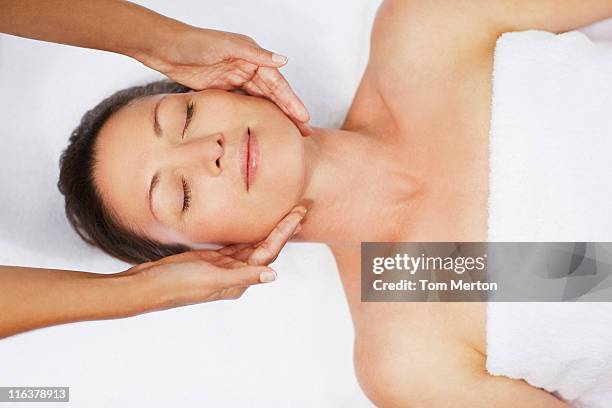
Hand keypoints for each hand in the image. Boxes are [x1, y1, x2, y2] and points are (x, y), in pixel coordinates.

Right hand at [120, 206, 306, 310]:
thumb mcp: (211, 279)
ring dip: (269, 230)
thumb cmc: (177, 285)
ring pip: (252, 245)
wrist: (146, 287)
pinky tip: (257, 223)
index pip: (268, 253)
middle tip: (302, 209)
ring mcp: (223, 267)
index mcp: (238, 282)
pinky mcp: (210, 259)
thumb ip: (242, 276)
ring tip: (287, 214)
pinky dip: (247, 234)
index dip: (284, 233)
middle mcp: (235, 275)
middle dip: (283, 229)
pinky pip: (235, 245)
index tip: (298, 215)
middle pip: (265, 248)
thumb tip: (273, 276)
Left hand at [136, 27, 311, 135]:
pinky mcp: (221, 88)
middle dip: (289, 112)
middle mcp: (247, 67)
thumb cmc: (194, 43)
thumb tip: (284, 60)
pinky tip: (260, 127)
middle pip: (273, 95)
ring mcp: (234, 78)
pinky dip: (253, 115)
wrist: (164, 48)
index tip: (304, 118)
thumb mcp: (228, 47)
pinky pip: (243, 104)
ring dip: (275, 116)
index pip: (278, 84)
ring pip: (260, 101)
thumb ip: (256, 55)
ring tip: (288, 133)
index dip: (292, 101)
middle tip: (304, 131)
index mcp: (252, 56)